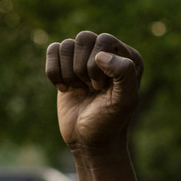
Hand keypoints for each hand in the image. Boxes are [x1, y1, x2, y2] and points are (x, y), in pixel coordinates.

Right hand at [45, 31, 143, 152]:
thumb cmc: (109, 122)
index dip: (96, 64)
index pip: (104, 40)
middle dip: (81, 68)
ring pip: (66, 45)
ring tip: (79, 91)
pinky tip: (65, 89)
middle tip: (90, 90)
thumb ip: (124, 72)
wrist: (89, 142)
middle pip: (83, 38)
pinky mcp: (66, 66)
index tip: (100, 88)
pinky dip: (53, 72)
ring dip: (68, 73)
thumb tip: (99, 55)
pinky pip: (53, 51)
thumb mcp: (125, 101)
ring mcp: (84, 59)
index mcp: (127, 57)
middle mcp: (107, 54)